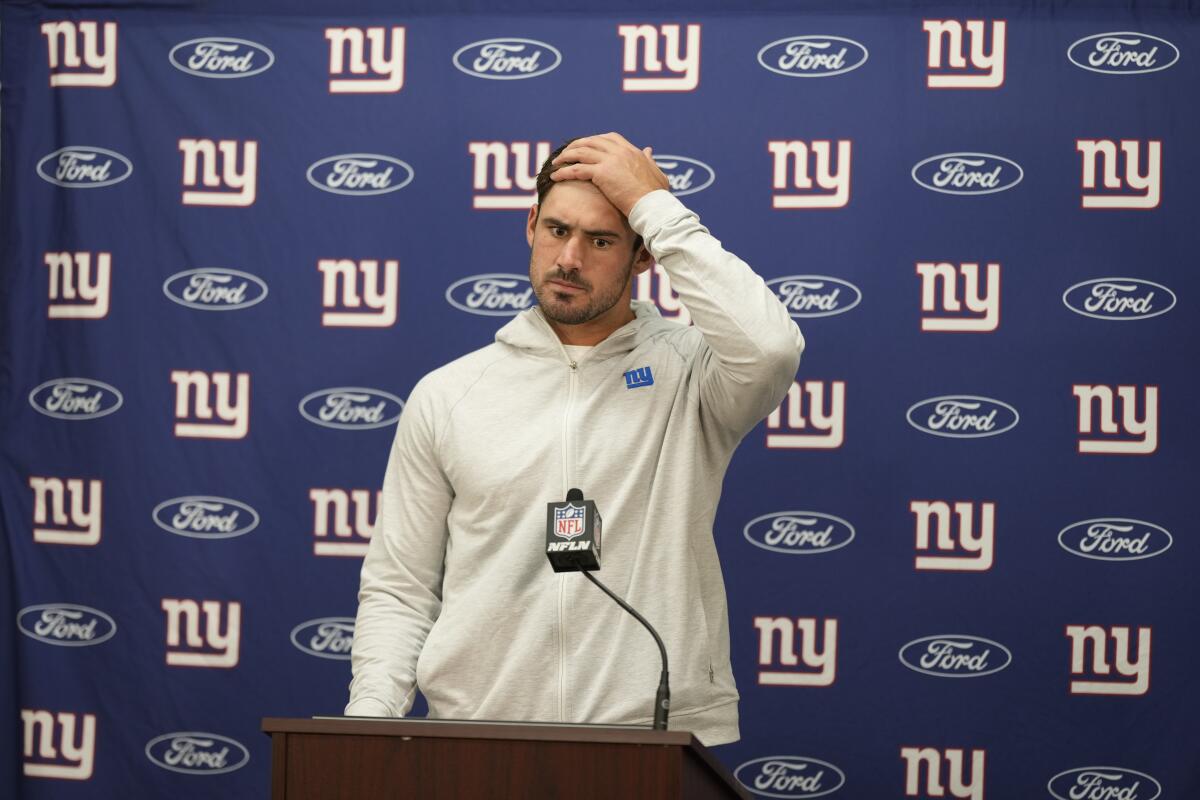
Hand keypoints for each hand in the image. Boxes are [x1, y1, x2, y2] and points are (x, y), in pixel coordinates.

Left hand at [550, 133, 669, 215]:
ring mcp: (610, 160)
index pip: (609, 138)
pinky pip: (577, 168)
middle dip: (576, 146)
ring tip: (556, 163)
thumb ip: (650, 160)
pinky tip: (555, 176)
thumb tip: (649, 150)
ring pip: (581, 151)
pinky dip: (563, 171)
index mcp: (632, 151)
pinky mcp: (602, 173)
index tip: (585, 147)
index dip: (594, 141)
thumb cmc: (657, 196)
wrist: (653, 206)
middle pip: (591, 141)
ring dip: (566, 156)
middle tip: (566, 154)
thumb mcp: (657, 173)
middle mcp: (620, 151)